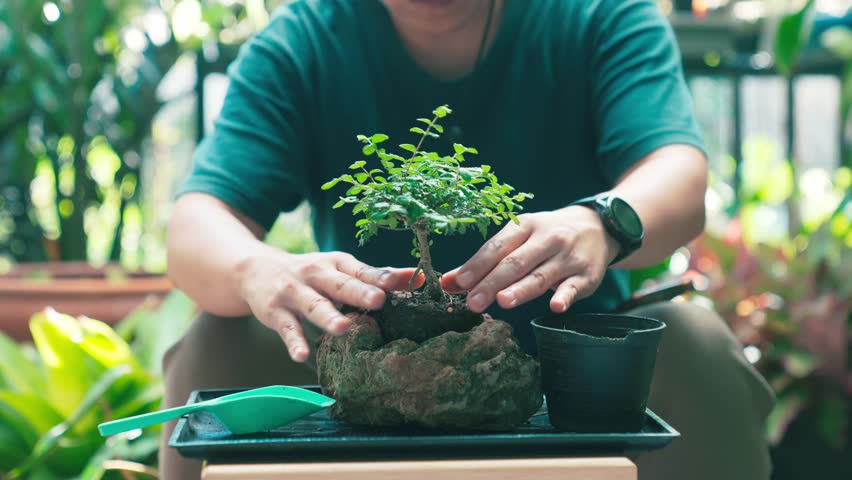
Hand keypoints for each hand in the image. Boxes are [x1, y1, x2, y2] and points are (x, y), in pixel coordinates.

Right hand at [237, 247, 419, 361]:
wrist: (256, 268)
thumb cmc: (311, 273)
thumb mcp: (341, 269)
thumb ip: (376, 276)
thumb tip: (418, 278)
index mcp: (337, 263)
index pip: (362, 270)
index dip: (382, 276)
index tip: (401, 282)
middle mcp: (316, 274)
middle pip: (340, 284)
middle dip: (359, 292)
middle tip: (378, 301)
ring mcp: (294, 292)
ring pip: (313, 305)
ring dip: (328, 317)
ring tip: (344, 328)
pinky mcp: (275, 312)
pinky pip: (287, 328)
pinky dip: (294, 342)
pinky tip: (302, 356)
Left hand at [441, 206, 619, 313]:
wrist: (597, 227)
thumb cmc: (546, 237)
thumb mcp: (517, 240)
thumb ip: (484, 262)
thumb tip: (447, 283)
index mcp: (525, 226)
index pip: (497, 247)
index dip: (478, 265)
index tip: (461, 282)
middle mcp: (547, 238)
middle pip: (516, 263)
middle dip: (493, 282)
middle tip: (473, 302)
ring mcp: (568, 257)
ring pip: (541, 275)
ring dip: (522, 289)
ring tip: (503, 302)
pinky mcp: (587, 275)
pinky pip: (574, 287)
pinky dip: (564, 296)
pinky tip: (555, 306)